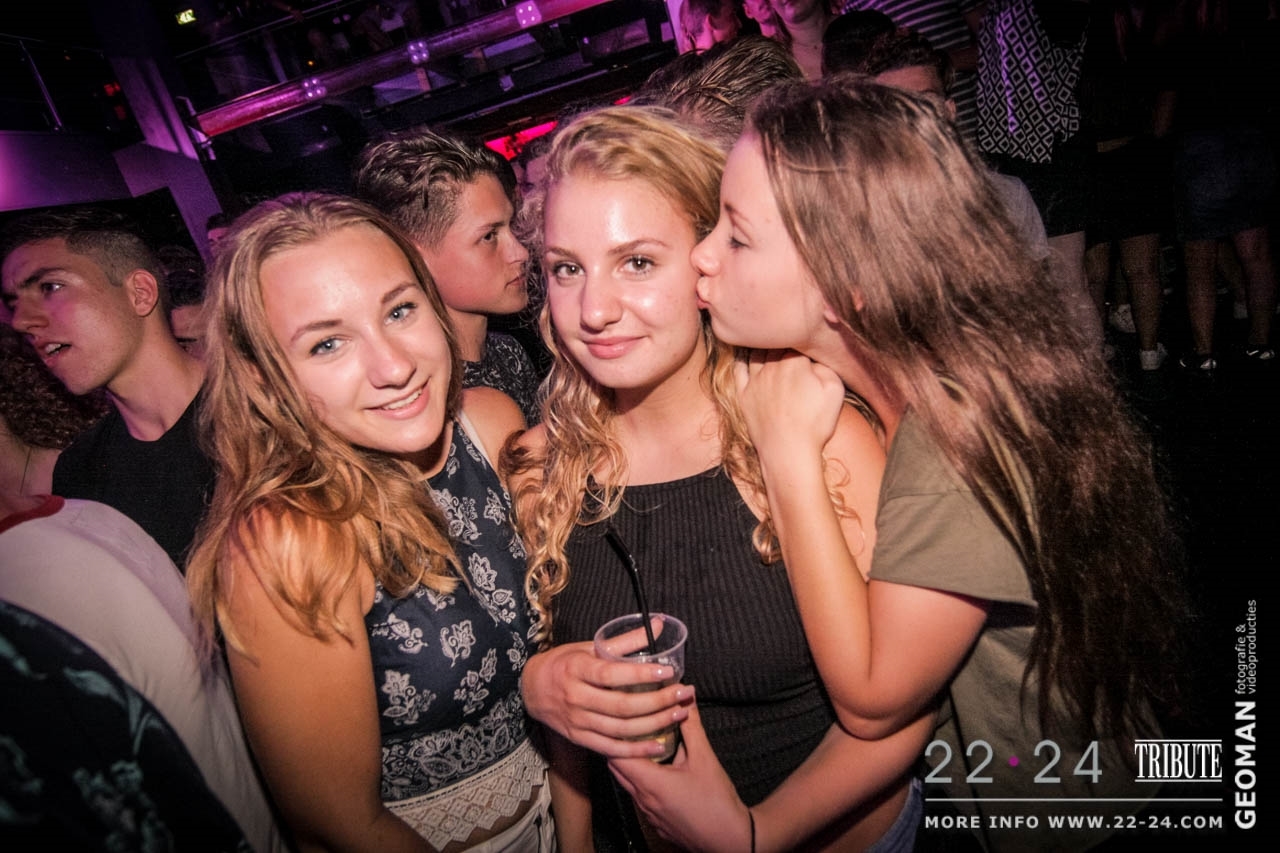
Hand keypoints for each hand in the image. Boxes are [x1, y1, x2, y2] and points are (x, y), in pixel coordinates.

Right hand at [521, 643, 692, 758]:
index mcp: (576, 669)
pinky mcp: (580, 739)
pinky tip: (658, 744)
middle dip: (657, 701)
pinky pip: (611, 748)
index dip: (641, 673)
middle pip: (622, 705)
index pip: (612, 674)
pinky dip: (636, 750)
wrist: (530, 689)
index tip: (668, 670)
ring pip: (620, 728)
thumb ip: (625, 640)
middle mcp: (576, 697)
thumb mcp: (588, 647)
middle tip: (682, 694)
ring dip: (654, 724)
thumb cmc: (564, 663)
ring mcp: (577, 721)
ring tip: (678, 714)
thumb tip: (658, 623)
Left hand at [609, 703, 751, 852]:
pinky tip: (657, 772)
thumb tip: (685, 697)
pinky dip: (640, 782)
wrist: (730, 840)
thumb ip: (691, 726)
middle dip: (619, 746)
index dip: (616, 735)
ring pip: (627, 784)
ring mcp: (647, 814)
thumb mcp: (705, 758)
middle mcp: (642, 800)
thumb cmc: (717, 801)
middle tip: (627, 726)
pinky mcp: (655, 822)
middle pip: (616, 770)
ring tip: (640, 745)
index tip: (620, 718)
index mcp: (650, 783)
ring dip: (630, 765)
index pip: (615, 755)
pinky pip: (639, 798)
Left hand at [734, 350, 845, 469]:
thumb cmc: (815, 423)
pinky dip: (741, 359)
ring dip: (764, 347)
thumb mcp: (835, 390)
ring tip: (771, 345)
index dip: (802, 339)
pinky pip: (738, 370)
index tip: (807, 342)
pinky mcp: (743, 395)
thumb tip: (814, 358)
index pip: (796, 339)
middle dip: (783, 340)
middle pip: (775, 343)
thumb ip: (826, 366)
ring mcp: (754, 380)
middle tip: (790, 342)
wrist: (789, 452)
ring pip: (756, 353)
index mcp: (794, 362)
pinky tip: (744, 356)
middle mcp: (771, 366)